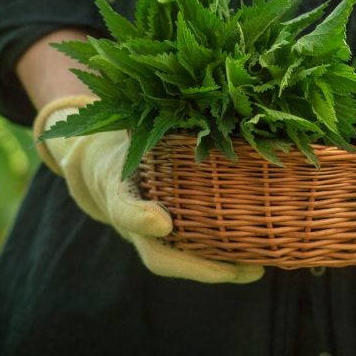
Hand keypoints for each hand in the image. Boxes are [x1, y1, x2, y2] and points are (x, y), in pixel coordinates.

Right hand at [34, 96, 263, 283]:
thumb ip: (152, 111)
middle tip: (242, 270)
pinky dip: (220, 259)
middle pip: (158, 255)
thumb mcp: (128, 120)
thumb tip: (203, 85)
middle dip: (199, 267)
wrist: (98, 162)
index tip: (161, 221)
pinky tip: (255, 258)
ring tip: (258, 269)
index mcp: (115, 184)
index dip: (139, 216)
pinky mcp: (165, 236)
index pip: (122, 204)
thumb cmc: (125, 134)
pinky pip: (190, 253)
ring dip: (218, 269)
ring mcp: (147, 233)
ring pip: (178, 262)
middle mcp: (132, 217)